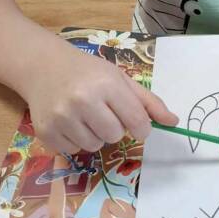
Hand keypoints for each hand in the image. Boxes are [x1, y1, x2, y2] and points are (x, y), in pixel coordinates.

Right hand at [24, 45, 176, 153]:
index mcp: (107, 85)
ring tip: (87, 116)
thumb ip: (149, 102)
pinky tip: (71, 122)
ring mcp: (61, 117)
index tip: (138, 125)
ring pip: (94, 146)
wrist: (44, 66)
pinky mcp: (46, 132)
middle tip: (105, 114)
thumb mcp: (121, 79)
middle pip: (115, 136)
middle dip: (116, 129)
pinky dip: (76, 140)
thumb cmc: (89, 72)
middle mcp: (83, 100)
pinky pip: (73, 151)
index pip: (137, 121)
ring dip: (96, 136)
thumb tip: (174, 122)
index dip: (142, 128)